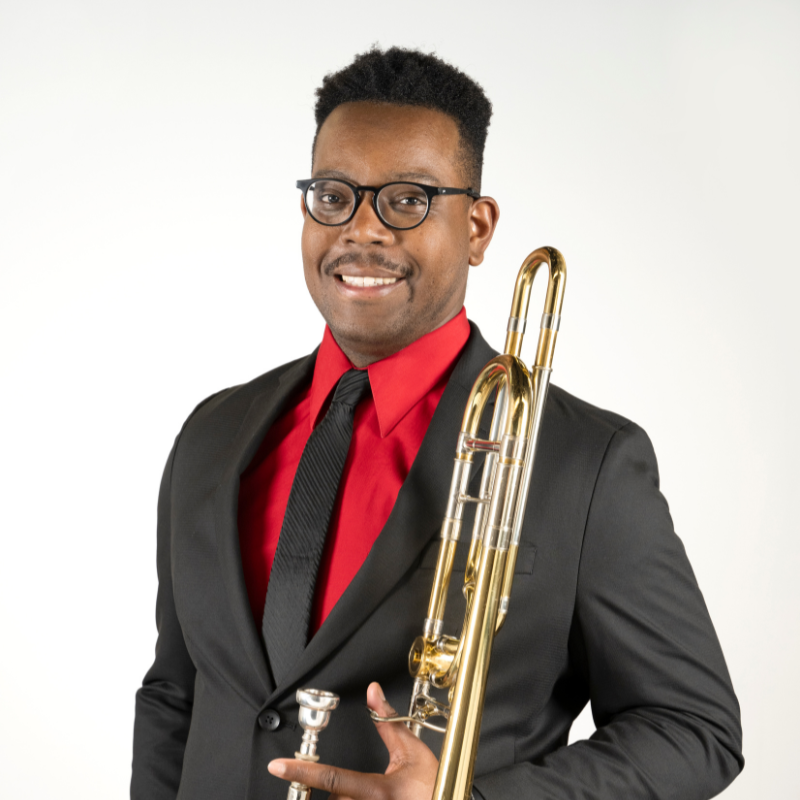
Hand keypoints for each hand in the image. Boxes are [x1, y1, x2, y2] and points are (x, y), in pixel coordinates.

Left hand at [268, 681, 438, 799]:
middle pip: (334, 799)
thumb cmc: (435, 785)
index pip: (332, 777)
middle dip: (341, 791)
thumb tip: (373, 693)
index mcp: (379, 791)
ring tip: (375, 797)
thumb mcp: (413, 751)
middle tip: (367, 787)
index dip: (302, 771)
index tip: (278, 766)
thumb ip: (388, 722)